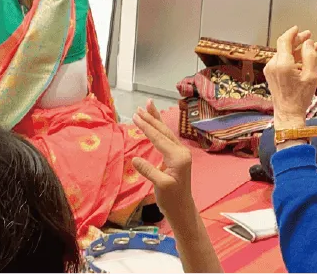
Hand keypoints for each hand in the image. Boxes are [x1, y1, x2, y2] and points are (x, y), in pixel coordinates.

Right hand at [131, 100, 194, 222]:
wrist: (182, 209)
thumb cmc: (171, 199)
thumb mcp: (160, 186)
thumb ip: (149, 171)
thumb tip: (135, 159)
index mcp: (178, 156)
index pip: (159, 138)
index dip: (146, 127)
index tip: (135, 116)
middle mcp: (181, 151)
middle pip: (163, 131)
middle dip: (151, 118)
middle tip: (140, 106)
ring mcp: (180, 153)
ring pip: (166, 132)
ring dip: (155, 120)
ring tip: (147, 107)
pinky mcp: (176, 156)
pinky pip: (166, 138)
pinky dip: (158, 129)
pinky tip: (154, 123)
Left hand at [264, 26, 316, 128]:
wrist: (288, 113)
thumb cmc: (300, 98)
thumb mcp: (311, 75)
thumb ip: (310, 55)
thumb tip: (308, 43)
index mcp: (282, 64)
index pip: (284, 41)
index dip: (292, 33)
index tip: (298, 29)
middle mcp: (273, 65)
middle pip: (284, 46)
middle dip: (297, 41)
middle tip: (308, 37)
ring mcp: (270, 70)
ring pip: (283, 54)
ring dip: (296, 50)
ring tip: (310, 48)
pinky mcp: (271, 75)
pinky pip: (281, 61)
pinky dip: (291, 58)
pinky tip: (302, 59)